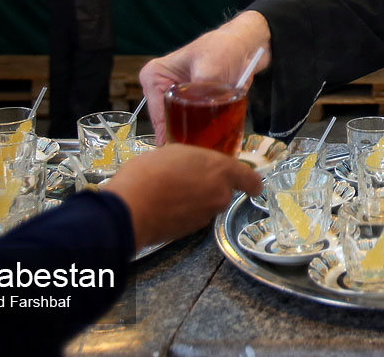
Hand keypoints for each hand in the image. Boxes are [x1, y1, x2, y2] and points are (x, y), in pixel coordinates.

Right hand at [103, 143, 262, 250]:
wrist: (130, 209)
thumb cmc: (152, 171)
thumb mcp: (176, 151)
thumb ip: (197, 160)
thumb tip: (198, 167)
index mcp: (221, 171)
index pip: (250, 179)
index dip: (252, 182)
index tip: (252, 184)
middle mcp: (220, 195)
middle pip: (224, 191)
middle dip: (211, 185)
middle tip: (188, 176)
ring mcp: (206, 215)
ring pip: (208, 203)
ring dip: (196, 198)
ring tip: (170, 188)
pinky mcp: (190, 231)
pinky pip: (193, 216)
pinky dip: (184, 211)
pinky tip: (164, 203)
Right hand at [139, 11, 270, 144]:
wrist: (247, 46)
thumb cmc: (223, 49)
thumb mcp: (209, 72)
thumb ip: (199, 97)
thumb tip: (195, 127)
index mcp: (154, 78)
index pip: (158, 117)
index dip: (172, 136)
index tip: (185, 152)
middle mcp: (161, 91)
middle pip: (168, 126)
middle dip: (184, 140)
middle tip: (199, 154)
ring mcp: (178, 100)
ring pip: (182, 128)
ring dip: (196, 140)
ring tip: (209, 150)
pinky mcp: (194, 106)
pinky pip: (195, 127)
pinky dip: (205, 135)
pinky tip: (214, 145)